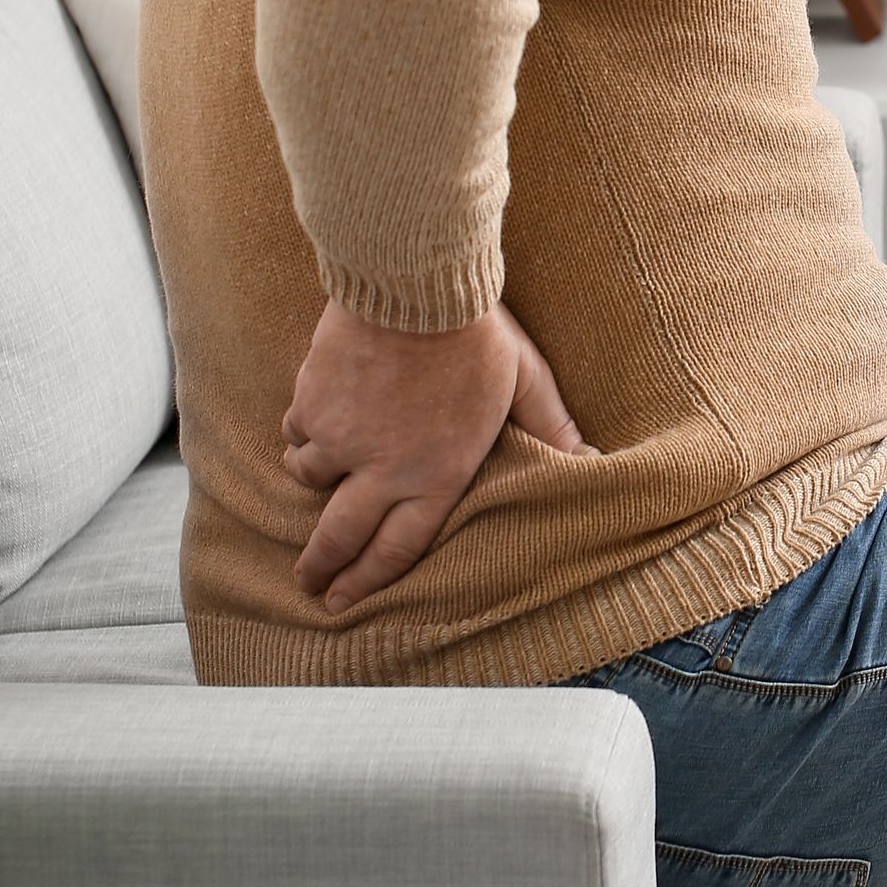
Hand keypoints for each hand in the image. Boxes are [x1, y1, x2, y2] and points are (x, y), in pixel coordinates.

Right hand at [282, 299, 593, 610]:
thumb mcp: (525, 380)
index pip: (398, 548)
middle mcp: (383, 469)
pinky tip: (314, 416)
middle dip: (320, 568)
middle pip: (339, 537)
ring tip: (317, 471)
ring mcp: (341, 438)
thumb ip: (550, 424)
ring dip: (313, 477)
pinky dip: (303, 427)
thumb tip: (590, 457)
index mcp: (438, 475)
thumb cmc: (477, 333)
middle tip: (309, 585)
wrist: (415, 284)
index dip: (369, 580)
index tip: (345, 601)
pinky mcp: (311, 403)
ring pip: (310, 477)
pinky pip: (296, 429)